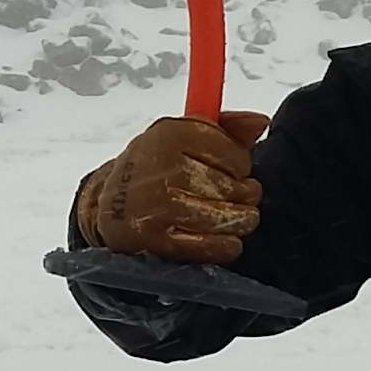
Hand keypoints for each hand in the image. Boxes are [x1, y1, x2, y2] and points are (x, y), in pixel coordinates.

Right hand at [75, 110, 268, 261]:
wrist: (110, 205)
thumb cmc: (155, 168)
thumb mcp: (183, 137)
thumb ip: (226, 128)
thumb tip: (260, 123)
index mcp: (171, 134)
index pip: (237, 156)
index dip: (242, 166)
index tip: (232, 170)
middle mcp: (165, 167)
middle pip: (237, 188)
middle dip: (244, 195)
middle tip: (236, 197)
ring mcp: (160, 205)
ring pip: (230, 218)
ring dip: (240, 221)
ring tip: (233, 217)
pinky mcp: (158, 239)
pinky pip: (214, 247)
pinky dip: (227, 245)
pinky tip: (225, 239)